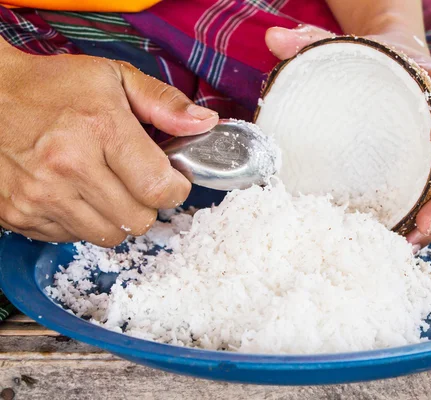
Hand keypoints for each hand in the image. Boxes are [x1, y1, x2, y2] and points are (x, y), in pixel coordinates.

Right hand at [0, 44, 217, 246]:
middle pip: (138, 220)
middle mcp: (67, 166)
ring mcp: (40, 195)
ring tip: (105, 186)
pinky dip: (83, 222)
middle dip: (148, 204)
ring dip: (116, 218)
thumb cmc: (52, 86)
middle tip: (137, 181)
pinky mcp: (18, 213)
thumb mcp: (114, 78)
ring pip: (108, 237)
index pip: (158, 188)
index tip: (171, 180)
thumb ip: (164, 103)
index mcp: (99, 128)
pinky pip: (72, 238)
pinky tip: (75, 193)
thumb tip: (204, 124)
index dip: (175, 189)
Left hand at [265, 25, 430, 248]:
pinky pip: (429, 197)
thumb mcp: (345, 47)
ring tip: (413, 240)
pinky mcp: (420, 172)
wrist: (382, 68)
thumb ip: (313, 42)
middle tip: (428, 217)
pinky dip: (418, 220)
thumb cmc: (369, 60)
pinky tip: (398, 239)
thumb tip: (273, 37)